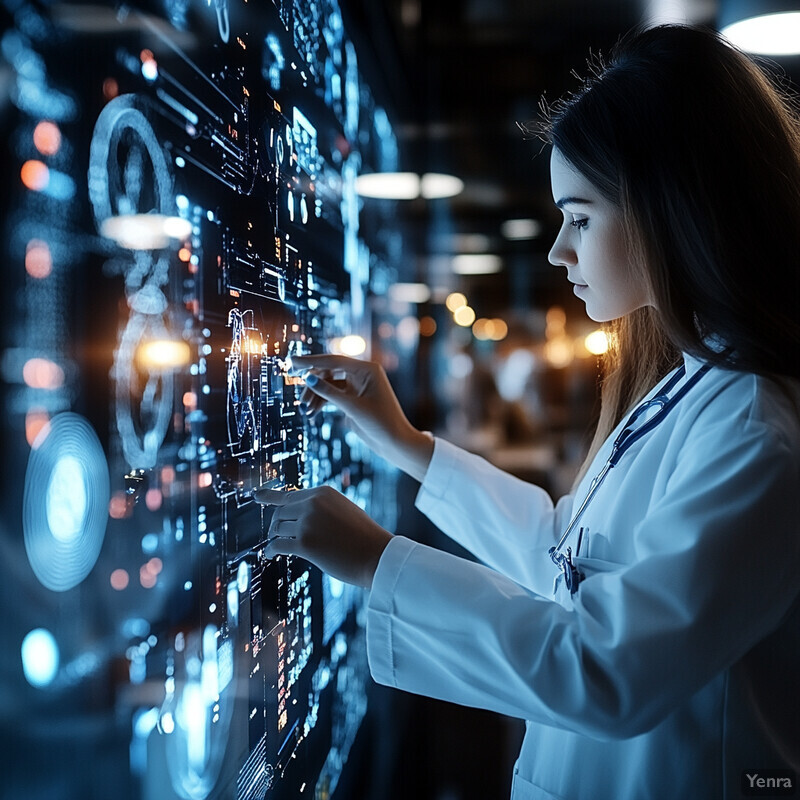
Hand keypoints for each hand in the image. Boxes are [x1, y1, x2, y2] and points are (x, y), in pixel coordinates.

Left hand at [254, 485, 391, 588]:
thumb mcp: (343, 511)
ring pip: (277, 528)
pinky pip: (277, 545)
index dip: (271, 498)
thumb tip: (295, 515)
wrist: (378, 555)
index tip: (256, 496)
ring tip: (275, 547)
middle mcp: (313, 503)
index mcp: (323, 492)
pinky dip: (271, 550)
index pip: (289, 495)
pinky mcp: (304, 543)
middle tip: (275, 536)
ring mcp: (307, 522)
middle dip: (276, 524)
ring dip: (274, 538)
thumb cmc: (363, 538)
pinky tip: (270, 555)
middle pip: (280, 512)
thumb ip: (321, 509)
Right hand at [290, 354, 432, 480]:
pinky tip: (311, 414)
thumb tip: (306, 378)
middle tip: (299, 396)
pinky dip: (322, 402)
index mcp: (367, 369)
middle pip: (329, 372)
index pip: (334, 361)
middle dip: (313, 385)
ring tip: (305, 411)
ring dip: (315, 396)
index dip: (311, 362)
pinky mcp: (354, 398)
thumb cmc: (381, 423)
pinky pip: (333, 394)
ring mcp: (357, 385)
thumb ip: (328, 392)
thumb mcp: (352, 407)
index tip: (292, 361)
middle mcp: (362, 374)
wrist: (395, 442)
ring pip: (329, 384)